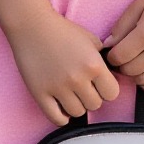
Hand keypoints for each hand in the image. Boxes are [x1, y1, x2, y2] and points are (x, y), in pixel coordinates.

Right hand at [7, 7, 119, 124]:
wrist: (31, 23)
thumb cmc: (62, 29)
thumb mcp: (89, 38)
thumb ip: (102, 58)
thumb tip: (111, 75)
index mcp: (93, 64)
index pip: (112, 94)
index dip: (106, 89)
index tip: (98, 83)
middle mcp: (78, 79)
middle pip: (95, 105)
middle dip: (90, 95)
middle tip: (81, 85)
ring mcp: (58, 88)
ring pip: (78, 113)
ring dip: (76, 104)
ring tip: (69, 92)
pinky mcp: (40, 94)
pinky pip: (57, 119)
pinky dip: (61, 116)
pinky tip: (60, 104)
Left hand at [104, 0, 143, 93]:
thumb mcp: (139, 4)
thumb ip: (121, 26)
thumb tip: (108, 45)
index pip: (120, 56)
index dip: (111, 56)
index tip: (111, 52)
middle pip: (132, 70)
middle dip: (121, 67)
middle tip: (121, 59)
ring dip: (135, 77)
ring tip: (133, 67)